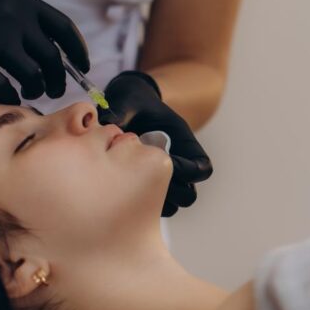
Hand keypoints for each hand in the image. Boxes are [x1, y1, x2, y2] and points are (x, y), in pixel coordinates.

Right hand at [0, 0, 89, 104]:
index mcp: (24, 1)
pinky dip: (10, 97)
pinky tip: (8, 97)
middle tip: (54, 89)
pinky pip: (4, 88)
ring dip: (37, 90)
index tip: (83, 68)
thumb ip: (26, 18)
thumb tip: (54, 50)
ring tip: (30, 92)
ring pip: (34, 77)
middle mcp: (15, 18)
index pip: (65, 30)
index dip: (79, 52)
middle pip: (53, 59)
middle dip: (59, 79)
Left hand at [98, 71, 212, 217]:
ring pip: (172, 207)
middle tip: (143, 179)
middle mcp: (180, 165)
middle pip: (189, 196)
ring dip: (154, 203)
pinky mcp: (147, 187)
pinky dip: (140, 206)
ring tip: (130, 187)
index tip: (159, 160)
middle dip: (168, 192)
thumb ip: (122, 111)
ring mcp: (165, 179)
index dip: (185, 170)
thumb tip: (108, 123)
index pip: (202, 169)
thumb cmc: (133, 101)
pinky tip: (119, 190)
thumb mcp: (130, 101)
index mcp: (185, 144)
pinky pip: (151, 208)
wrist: (126, 106)